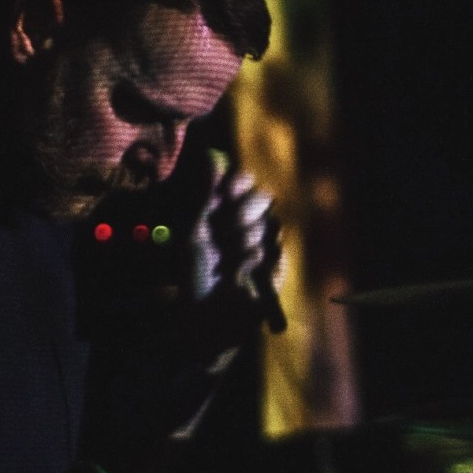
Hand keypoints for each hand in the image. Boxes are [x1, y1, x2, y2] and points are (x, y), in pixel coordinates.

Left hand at [189, 149, 284, 330]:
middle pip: (263, 196)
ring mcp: (267, 242)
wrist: (206, 317)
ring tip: (227, 262)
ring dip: (243, 242)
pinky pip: (276, 247)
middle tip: (223, 232)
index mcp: (228, 210)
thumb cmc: (194, 275)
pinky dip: (254, 259)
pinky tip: (240, 272)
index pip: (245, 181)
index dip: (239, 182)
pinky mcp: (278, 264)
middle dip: (243, 212)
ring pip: (269, 223)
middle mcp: (250, 222)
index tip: (226, 192)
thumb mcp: (194, 233)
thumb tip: (210, 156)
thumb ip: (204, 196)